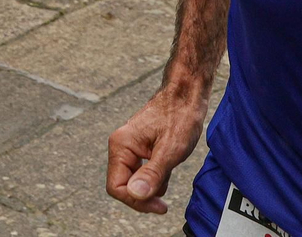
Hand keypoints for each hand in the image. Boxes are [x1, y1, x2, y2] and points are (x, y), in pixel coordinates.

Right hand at [106, 88, 207, 214]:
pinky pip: (141, 172)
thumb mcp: (170, 150)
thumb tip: (135, 194)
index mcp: (121, 145)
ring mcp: (128, 147)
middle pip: (122, 185)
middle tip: (165, 204)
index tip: (160, 206)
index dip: (136, 201)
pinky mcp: (139, 149)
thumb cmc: (179, 118)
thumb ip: (152, 174)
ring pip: (133, 180)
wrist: (185, 96)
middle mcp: (120, 146)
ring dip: (151, 186)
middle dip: (143, 196)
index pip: (116, 187)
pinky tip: (167, 168)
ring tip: (169, 173)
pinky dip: (154, 177)